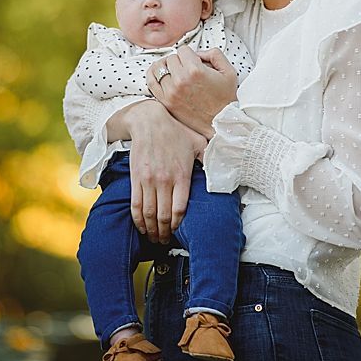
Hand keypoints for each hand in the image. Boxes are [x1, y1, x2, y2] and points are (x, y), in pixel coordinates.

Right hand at [111, 99, 205, 243]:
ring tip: (153, 237)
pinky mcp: (135, 177)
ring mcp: (148, 180)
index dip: (177, 225)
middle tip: (164, 241)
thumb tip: (225, 170)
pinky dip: (137, 219)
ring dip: (150, 229)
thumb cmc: (175, 131)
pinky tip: (141, 225)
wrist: (148, 120)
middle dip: (163, 233)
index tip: (177, 232)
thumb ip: (210, 158)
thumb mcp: (198, 142)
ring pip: (148, 213)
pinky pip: (135, 204)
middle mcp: (163, 180)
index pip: (179, 209)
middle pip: (162, 216)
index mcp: (181, 175)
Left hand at [146, 46, 237, 138]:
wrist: (221, 123)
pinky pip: (150, 82)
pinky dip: (153, 75)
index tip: (194, 62)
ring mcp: (171, 92)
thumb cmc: (225, 98)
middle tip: (187, 69)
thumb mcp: (228, 71)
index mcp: (196, 70)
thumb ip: (213, 54)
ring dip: (166, 68)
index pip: (182, 50)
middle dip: (179, 61)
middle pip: (171, 58)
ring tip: (174, 72)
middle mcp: (181, 80)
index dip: (190, 54)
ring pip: (159, 68)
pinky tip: (160, 76)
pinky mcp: (165, 102)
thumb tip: (197, 52)